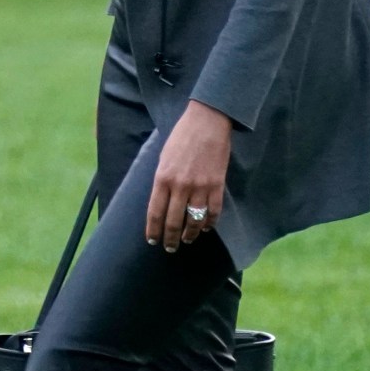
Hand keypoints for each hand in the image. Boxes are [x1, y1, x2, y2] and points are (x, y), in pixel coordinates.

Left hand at [147, 100, 231, 252]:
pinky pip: (213, 212)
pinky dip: (209, 223)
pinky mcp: (217, 185)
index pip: (155, 212)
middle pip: (173, 221)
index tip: (152, 241)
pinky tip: (205, 228)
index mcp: (162, 178)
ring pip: (194, 220)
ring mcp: (200, 186)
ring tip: (187, 240)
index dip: (153, 230)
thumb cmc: (182, 137)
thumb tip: (160, 202)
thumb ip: (162, 181)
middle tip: (169, 248)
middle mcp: (179, 186)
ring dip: (190, 234)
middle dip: (170, 238)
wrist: (207, 122)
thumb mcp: (163, 158)